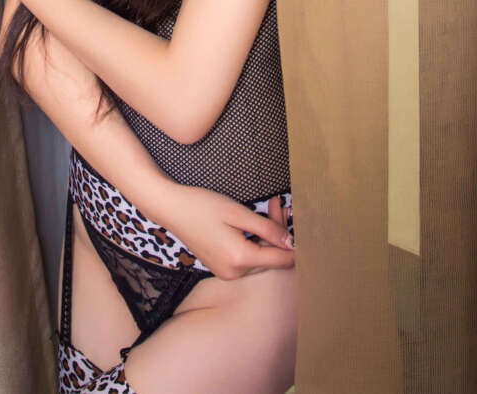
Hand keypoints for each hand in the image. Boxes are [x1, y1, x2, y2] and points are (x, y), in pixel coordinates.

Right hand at [168, 184, 293, 280]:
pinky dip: (255, 242)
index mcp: (240, 259)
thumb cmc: (203, 205)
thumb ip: (267, 229)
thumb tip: (291, 242)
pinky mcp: (221, 268)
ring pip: (260, 258)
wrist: (171, 209)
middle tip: (280, 204)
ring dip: (268, 237)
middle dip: (280, 234)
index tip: (305, 226)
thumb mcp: (238, 213)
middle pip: (271, 258)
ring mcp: (226, 273)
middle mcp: (234, 273)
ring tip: (271, 207)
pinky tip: (255, 223)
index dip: (296, 244)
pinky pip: (247, 259)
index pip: (282, 260)